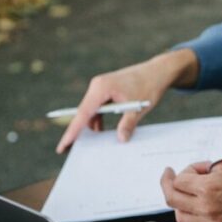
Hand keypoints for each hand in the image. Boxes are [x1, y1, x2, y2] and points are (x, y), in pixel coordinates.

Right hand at [55, 48, 198, 152]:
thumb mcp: (138, 108)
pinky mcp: (106, 90)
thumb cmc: (149, 86)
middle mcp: (97, 86)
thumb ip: (128, 124)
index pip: (83, 113)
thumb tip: (120, 140)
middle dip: (78, 131)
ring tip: (89, 144)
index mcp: (101, 88)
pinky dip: (99, 119)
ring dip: (92, 126)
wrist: (158, 71)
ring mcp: (100, 87)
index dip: (73, 131)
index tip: (64, 145)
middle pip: (84, 112)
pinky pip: (98, 107)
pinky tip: (102, 132)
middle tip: (69, 149)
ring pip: (91, 111)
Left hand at [160, 158, 221, 221]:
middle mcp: (208, 209)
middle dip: (168, 185)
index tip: (192, 170)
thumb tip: (197, 173)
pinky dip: (193, 218)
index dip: (185, 171)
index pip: (178, 181)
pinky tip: (199, 210)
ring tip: (185, 196)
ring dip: (179, 204)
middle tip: (169, 179)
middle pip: (172, 199)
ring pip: (181, 217)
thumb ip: (208, 167)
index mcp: (208, 189)